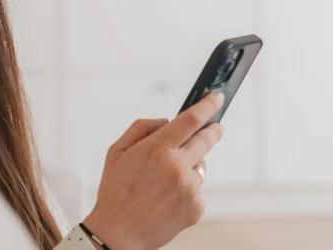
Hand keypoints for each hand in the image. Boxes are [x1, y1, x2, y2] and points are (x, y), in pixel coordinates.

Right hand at [81, 90, 224, 249]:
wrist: (118, 234)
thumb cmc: (115, 192)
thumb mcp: (117, 151)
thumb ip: (142, 128)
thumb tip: (167, 121)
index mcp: (157, 149)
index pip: (191, 119)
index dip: (208, 106)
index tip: (216, 98)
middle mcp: (177, 166)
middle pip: (206, 139)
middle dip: (213, 130)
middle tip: (215, 127)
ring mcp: (189, 188)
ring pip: (200, 167)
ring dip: (190, 166)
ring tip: (165, 182)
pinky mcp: (196, 207)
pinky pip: (198, 190)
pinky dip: (187, 190)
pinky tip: (168, 198)